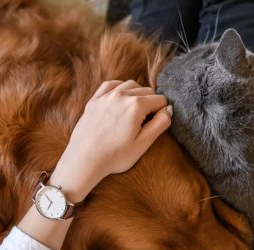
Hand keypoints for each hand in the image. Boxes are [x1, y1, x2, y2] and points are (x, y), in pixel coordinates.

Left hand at [50, 80, 171, 201]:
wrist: (84, 161)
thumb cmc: (114, 156)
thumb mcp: (143, 143)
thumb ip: (160, 124)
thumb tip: (168, 109)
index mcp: (136, 105)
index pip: (160, 100)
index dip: (162, 112)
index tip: (155, 125)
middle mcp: (121, 95)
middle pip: (147, 90)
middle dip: (151, 103)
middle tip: (146, 122)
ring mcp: (106, 96)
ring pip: (130, 85)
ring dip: (137, 94)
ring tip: (135, 112)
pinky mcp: (94, 100)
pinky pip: (111, 85)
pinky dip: (120, 88)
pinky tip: (121, 99)